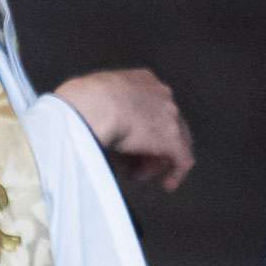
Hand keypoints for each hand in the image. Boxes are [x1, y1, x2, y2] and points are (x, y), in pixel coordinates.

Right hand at [53, 68, 194, 191]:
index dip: (142, 126)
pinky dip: (176, 173)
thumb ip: (103, 109)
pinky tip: (167, 185)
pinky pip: (182, 159)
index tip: (129, 141)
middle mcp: (162, 94)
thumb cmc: (83, 101)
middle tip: (136, 161)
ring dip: (157, 158)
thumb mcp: (94, 97)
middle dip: (152, 143)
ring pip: (174, 141)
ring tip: (140, 174)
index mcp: (142, 80)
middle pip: (165, 123)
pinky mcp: (172, 139)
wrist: (93, 106)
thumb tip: (98, 128)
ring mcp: (170, 116)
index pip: (151, 105)